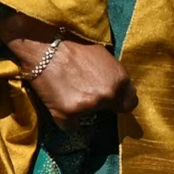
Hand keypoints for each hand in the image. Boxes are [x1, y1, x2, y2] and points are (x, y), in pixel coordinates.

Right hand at [8, 32, 131, 124]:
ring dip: (81, 110)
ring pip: (88, 118)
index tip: (110, 100)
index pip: (130, 104)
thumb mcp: (102, 54)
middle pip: (108, 110)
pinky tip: (58, 103)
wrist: (44, 47)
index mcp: (120, 79)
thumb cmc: (72, 45)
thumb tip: (116, 88)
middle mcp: (107, 94)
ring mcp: (88, 106)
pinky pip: (69, 127)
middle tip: (84, 91)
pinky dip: (64, 119)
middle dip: (99, 103)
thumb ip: (112, 74)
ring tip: (67, 92)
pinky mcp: (68, 114)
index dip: (118, 101)